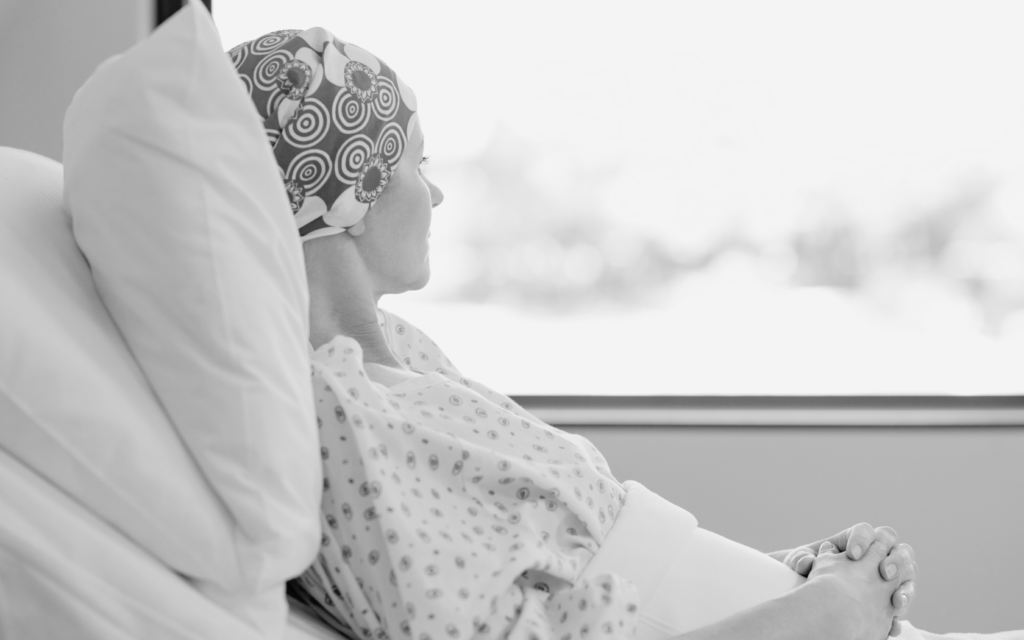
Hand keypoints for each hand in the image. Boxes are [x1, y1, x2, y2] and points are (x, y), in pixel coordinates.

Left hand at [771, 524, 915, 635]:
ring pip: (909, 575)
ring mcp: (888, 576)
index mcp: (855, 540)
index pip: (867, 531)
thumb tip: (805, 563)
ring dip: (906, 588)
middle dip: (895, 560)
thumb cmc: (807, 572)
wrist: (813, 597)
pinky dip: (901, 613)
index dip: (863, 540)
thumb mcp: (800, 563)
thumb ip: (801, 560)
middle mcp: (876, 555)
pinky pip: (903, 603)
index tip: (853, 555)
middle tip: (883, 573)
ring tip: (896, 601)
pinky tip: (893, 623)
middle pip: (898, 549)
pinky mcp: (890, 598)